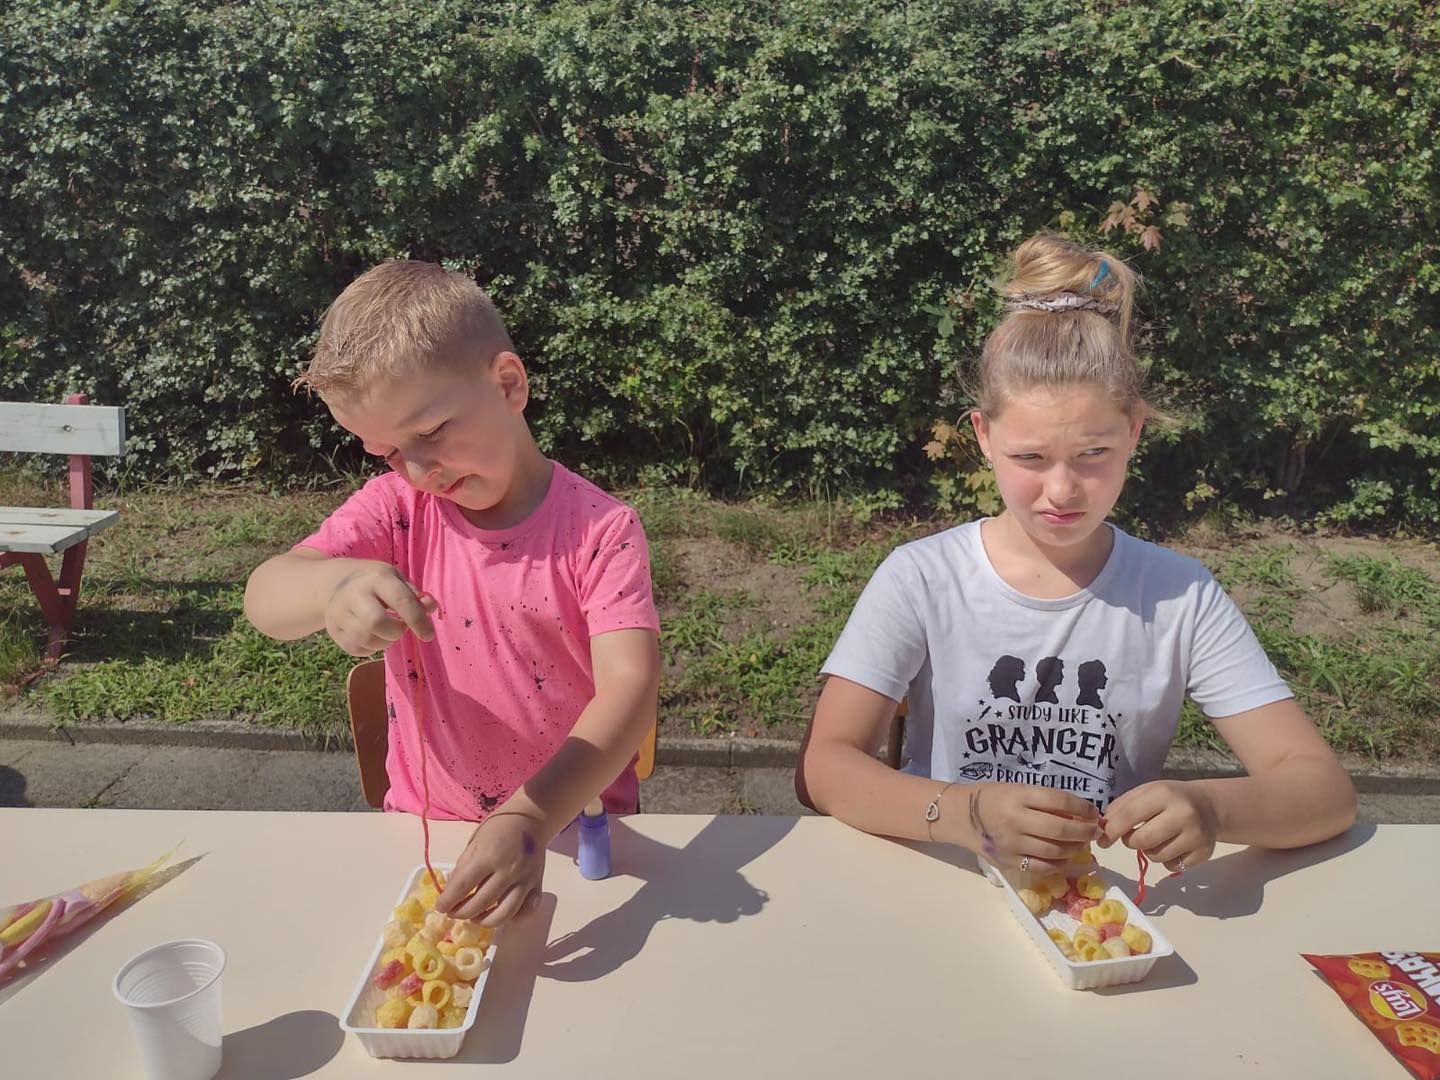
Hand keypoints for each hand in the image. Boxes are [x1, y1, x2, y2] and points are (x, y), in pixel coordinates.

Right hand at [323, 562, 437, 655]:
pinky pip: (356, 649)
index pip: (400, 600)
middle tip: (400, 628)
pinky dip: (371, 649)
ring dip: (384, 642)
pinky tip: (374, 636)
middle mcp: (355, 593)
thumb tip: (430, 607)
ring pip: (365, 639)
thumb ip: (415, 595)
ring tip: (387, 632)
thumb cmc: (375, 582)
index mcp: (377, 578)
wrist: (334, 582)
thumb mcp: (396, 579)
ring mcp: (340, 612)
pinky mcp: (333, 629)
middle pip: (376, 622)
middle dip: (396, 632)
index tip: (429, 635)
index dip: (418, 620)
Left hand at [435, 811, 545, 926]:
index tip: (440, 907)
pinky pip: (527, 910)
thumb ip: (463, 868)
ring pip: (504, 914)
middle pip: (481, 903)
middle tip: (454, 913)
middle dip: (461, 912)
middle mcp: (508, 870)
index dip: (448, 900)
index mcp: (489, 856)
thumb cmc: (498, 827)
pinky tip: (501, 914)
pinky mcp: (538, 885)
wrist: (531, 818)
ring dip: (485, 921)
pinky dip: (514, 918)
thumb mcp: (474, 842)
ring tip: (474, 917)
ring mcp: (525, 880)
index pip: (463, 886)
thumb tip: (450, 893)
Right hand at [956, 783, 1100, 874]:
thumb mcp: (1018, 790)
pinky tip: (1064, 857)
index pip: (1059, 801)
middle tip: (1095, 831)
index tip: (1093, 811)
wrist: (961, 816)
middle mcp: (1015, 820)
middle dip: (1084, 831)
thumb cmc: (993, 798)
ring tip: (1081, 844)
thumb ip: (1045, 801)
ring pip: (1054, 851)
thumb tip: (1079, 814)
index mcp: (1018, 796)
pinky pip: (1042, 867)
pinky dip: (1059, 864)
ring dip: (1074, 848)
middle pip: (1060, 829)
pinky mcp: (1009, 862)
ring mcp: (1012, 844)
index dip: (1082, 807)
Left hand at [1099, 780, 1217, 872]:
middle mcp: (1183, 814)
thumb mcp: (1146, 792)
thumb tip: (1103, 827)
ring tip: (1157, 837)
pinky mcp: (1204, 853)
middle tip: (1132, 836)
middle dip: (1130, 841)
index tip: (1103, 839)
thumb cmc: (1170, 798)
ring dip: (1148, 851)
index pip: (1129, 815)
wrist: (1209, 806)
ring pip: (1155, 856)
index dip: (1111, 830)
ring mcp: (1196, 835)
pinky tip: (1173, 846)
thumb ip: (1122, 807)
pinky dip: (1166, 860)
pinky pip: (1171, 866)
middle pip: (1142, 840)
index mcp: (1164, 794)